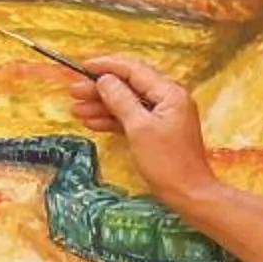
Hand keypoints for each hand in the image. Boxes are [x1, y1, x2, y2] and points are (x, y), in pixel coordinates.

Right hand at [70, 55, 213, 205]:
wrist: (189, 195)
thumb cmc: (167, 163)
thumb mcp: (139, 128)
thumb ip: (121, 100)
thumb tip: (105, 80)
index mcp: (169, 93)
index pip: (134, 69)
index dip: (106, 66)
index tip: (81, 68)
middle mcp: (168, 99)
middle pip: (129, 85)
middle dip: (100, 88)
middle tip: (73, 92)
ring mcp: (163, 116)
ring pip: (127, 103)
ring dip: (102, 106)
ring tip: (75, 110)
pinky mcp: (157, 132)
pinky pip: (132, 119)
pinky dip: (112, 120)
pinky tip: (91, 122)